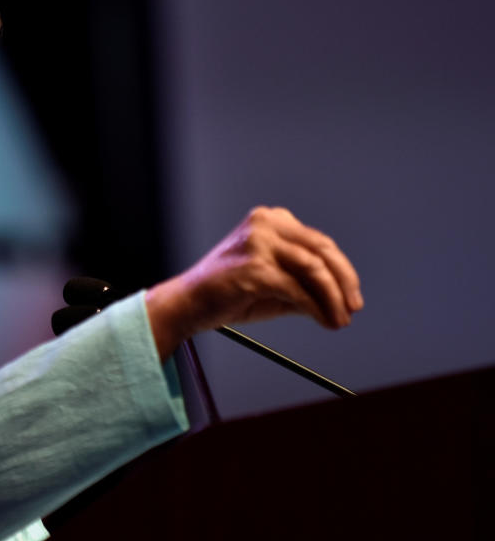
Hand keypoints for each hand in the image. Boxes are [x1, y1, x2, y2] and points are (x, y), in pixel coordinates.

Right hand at [146, 206, 363, 357]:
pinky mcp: (255, 267)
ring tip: (340, 320)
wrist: (187, 305)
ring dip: (333, 299)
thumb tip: (340, 300)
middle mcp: (266, 223)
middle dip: (344, 282)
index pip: (318, 242)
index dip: (342, 270)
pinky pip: (297, 289)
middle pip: (322, 249)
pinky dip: (315, 308)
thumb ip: (304, 284)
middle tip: (352, 307)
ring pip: (314, 269)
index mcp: (270, 220)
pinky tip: (323, 320)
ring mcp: (259, 243)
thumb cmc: (225, 294)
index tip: (351, 295)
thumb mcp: (273, 284)